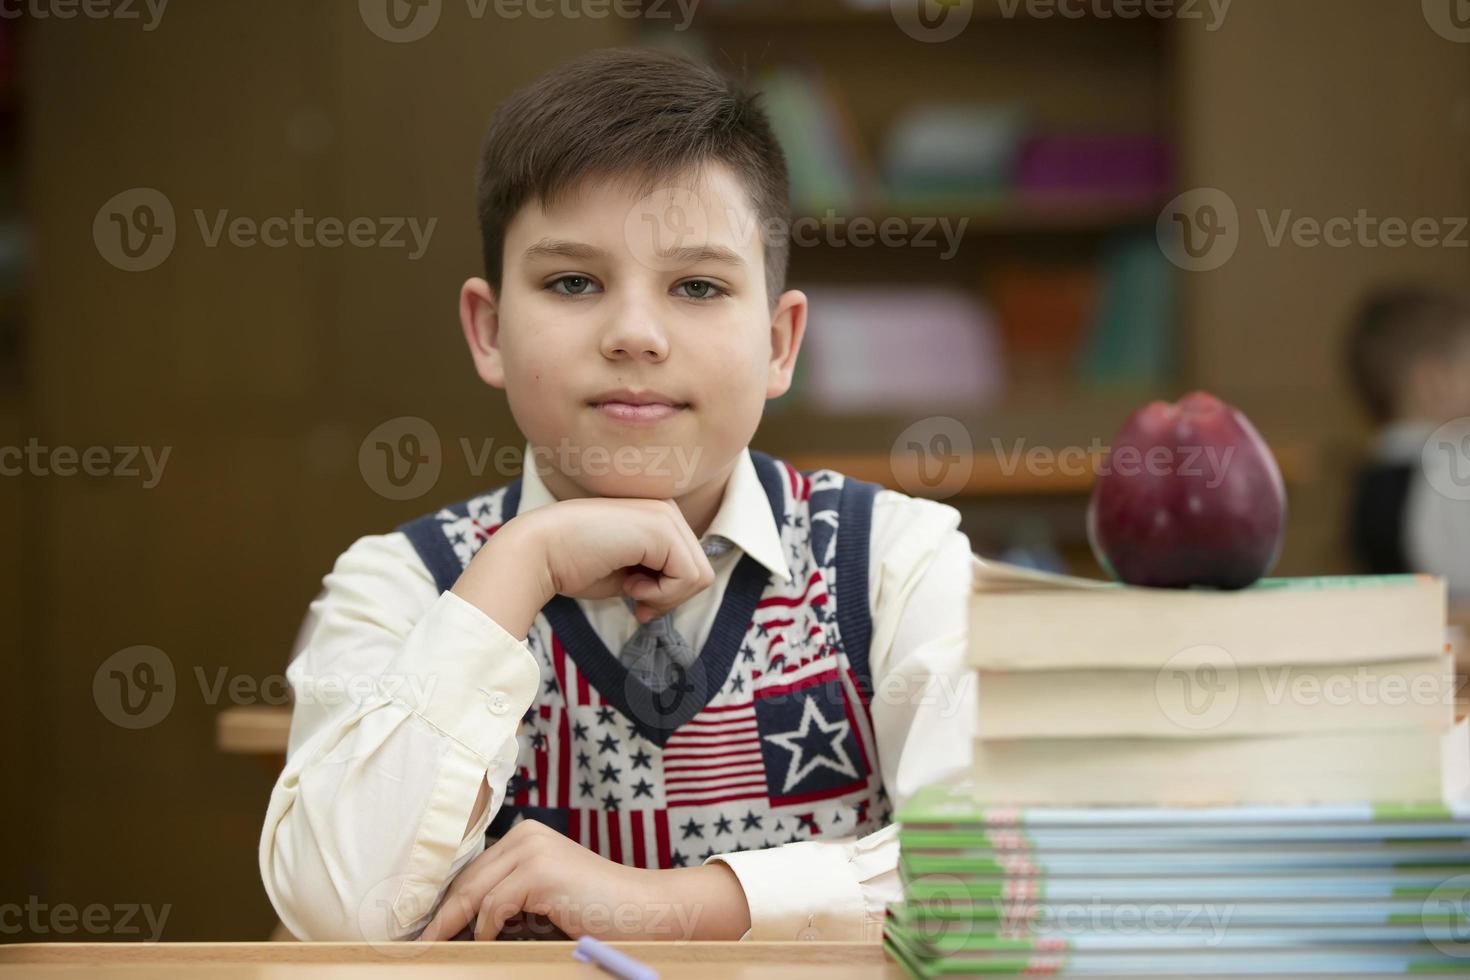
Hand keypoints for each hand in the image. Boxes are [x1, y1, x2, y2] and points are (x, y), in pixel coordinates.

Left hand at [415, 819, 751, 941]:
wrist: (644, 910)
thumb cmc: (597, 911)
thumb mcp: (543, 899)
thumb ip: (509, 897)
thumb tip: (460, 923)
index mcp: (526, 835)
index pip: (471, 872)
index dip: (446, 903)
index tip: (426, 930)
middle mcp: (526, 834)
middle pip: (466, 881)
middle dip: (442, 916)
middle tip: (419, 943)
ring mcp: (532, 850)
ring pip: (473, 893)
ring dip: (455, 926)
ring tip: (437, 949)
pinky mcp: (538, 871)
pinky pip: (493, 907)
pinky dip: (486, 930)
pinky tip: (489, 943)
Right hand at [452, 497, 715, 637]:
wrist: (539, 552)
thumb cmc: (573, 565)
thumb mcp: (627, 572)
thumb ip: (655, 576)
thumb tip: (679, 596)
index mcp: (657, 517)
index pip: (688, 566)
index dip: (667, 594)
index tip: (637, 603)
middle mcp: (666, 510)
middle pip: (699, 572)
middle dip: (669, 599)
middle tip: (635, 601)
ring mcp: (666, 515)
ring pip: (699, 577)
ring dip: (665, 597)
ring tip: (631, 588)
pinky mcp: (662, 529)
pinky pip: (689, 578)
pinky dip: (661, 595)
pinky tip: (630, 584)